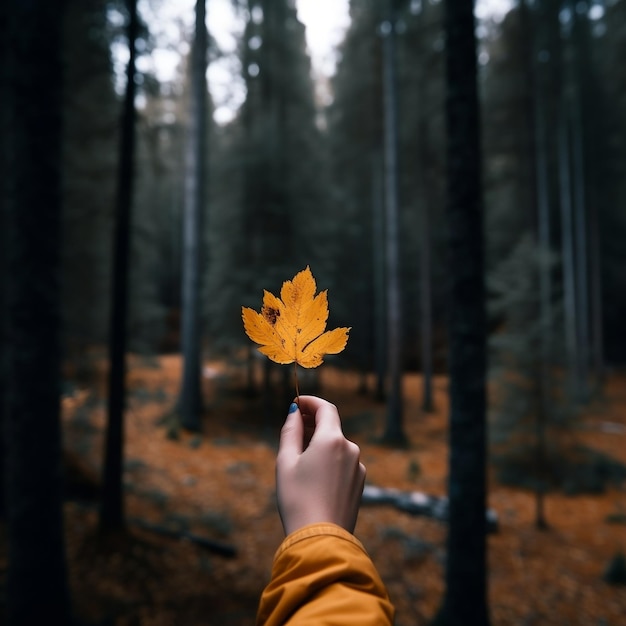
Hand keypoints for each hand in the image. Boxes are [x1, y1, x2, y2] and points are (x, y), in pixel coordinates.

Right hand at [276, 396, 365, 535]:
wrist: (320, 539)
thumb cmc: (297, 499)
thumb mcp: (286, 461)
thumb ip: (291, 431)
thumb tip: (294, 413)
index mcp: (332, 439)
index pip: (326, 408)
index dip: (310, 402)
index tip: (296, 403)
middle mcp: (350, 449)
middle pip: (331, 426)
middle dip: (313, 422)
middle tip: (293, 427)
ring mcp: (358, 467)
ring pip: (337, 446)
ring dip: (320, 443)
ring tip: (299, 457)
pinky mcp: (360, 483)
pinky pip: (343, 463)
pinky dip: (330, 460)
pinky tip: (314, 476)